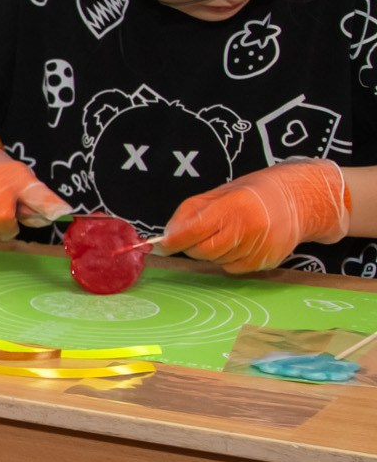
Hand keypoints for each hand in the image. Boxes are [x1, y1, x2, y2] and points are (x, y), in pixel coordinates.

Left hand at [156, 159, 349, 273]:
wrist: (297, 201)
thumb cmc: (253, 194)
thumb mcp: (219, 193)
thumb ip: (190, 213)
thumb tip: (167, 236)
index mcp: (234, 205)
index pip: (194, 230)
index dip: (174, 240)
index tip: (163, 245)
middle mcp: (248, 228)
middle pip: (201, 251)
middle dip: (193, 246)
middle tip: (202, 233)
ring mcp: (258, 248)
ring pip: (215, 261)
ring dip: (213, 251)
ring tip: (230, 232)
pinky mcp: (264, 262)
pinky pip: (231, 268)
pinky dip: (228, 258)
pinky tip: (242, 242)